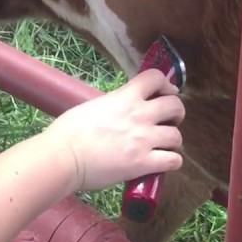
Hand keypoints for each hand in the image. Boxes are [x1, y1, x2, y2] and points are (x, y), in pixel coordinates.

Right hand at [42, 69, 185, 192]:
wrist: (64, 156)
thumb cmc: (69, 131)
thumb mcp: (93, 106)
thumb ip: (113, 104)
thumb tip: (119, 109)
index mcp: (125, 97)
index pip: (156, 78)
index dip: (166, 84)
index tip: (165, 93)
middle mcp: (139, 115)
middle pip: (175, 106)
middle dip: (176, 113)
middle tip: (168, 121)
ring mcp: (144, 140)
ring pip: (177, 136)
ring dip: (172, 140)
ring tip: (163, 145)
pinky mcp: (143, 163)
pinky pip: (173, 161)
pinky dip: (172, 161)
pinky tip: (163, 162)